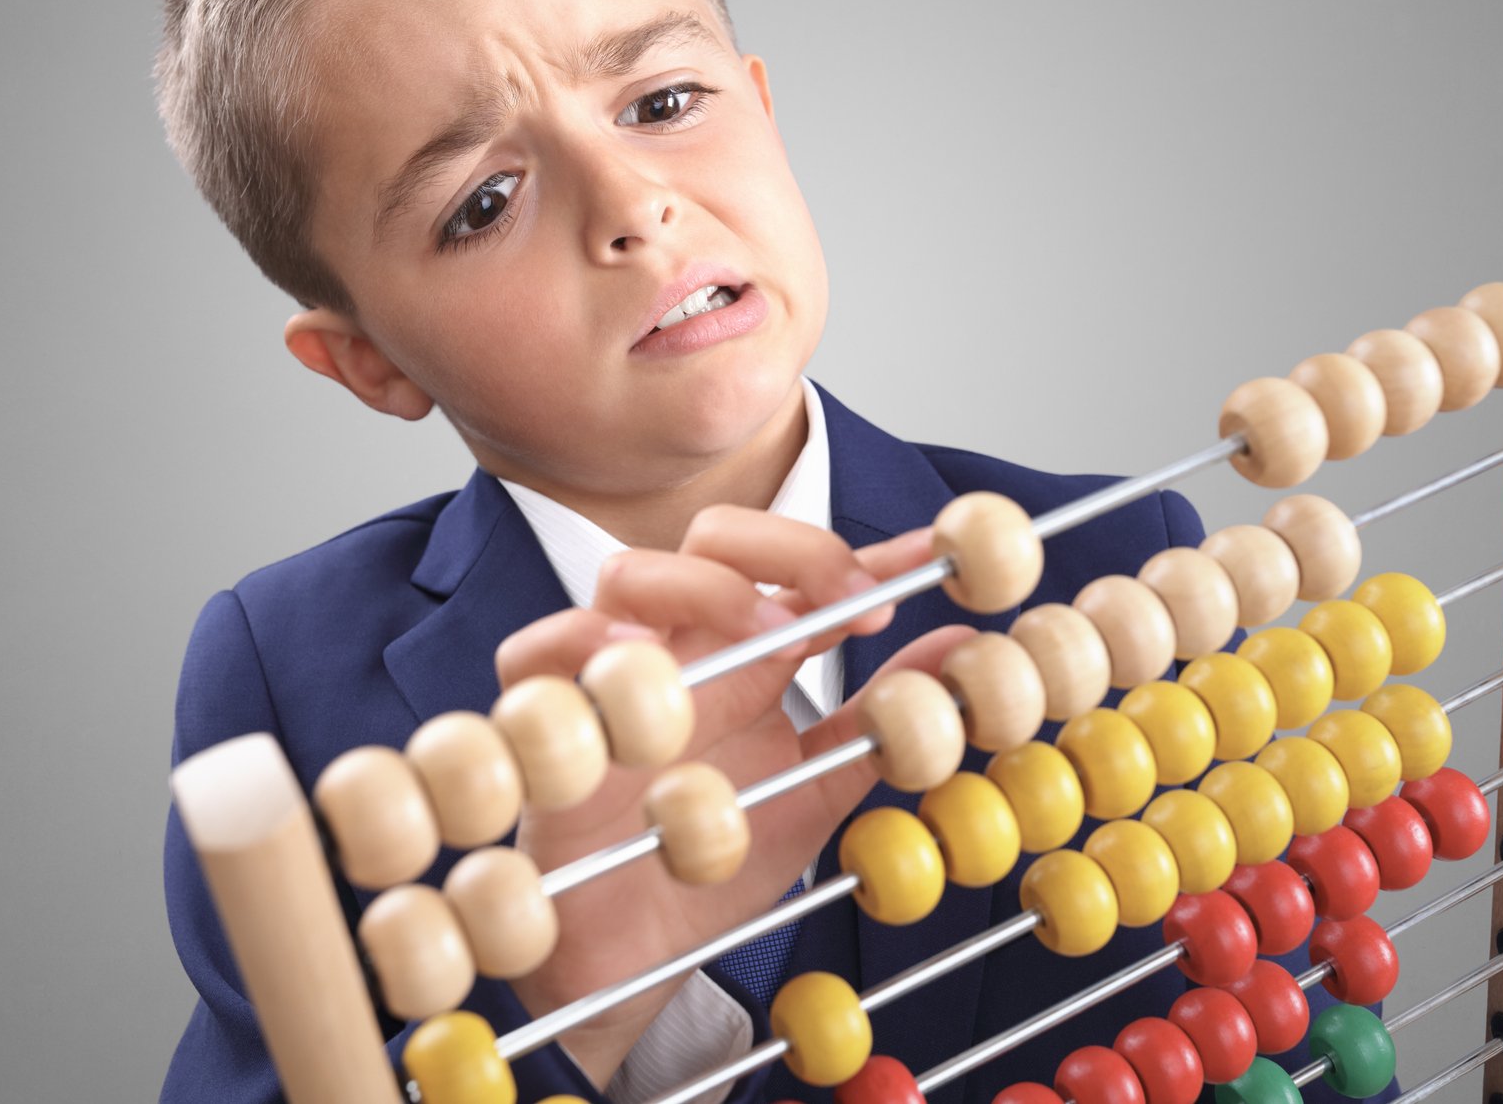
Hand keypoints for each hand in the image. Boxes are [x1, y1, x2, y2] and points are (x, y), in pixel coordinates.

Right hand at [490, 507, 969, 1088]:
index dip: (866, 553)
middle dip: (785, 546)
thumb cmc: (710, 862)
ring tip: (763, 630)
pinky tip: (636, 661)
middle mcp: (680, 647)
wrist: (629, 963)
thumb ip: (882, 720)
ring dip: (700, 586)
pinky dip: (578, 640)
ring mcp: (610, 676)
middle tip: (848, 597)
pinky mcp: (543, 721)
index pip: (804, 574)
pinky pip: (533, 650)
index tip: (928, 560)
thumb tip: (969, 652)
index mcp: (747, 656)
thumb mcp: (817, 789)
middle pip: (715, 540)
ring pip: (628, 573)